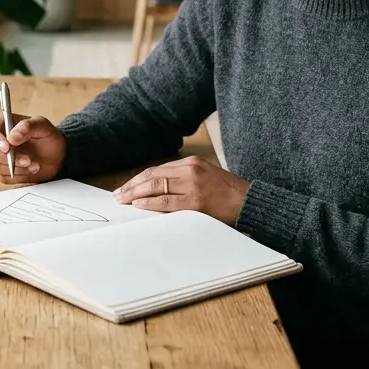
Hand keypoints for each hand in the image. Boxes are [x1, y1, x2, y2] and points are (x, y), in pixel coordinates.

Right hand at [0, 113, 66, 184]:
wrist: (57, 156)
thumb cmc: (48, 136)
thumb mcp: (42, 126)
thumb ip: (27, 127)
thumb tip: (11, 137)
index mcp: (1, 123)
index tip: (7, 147)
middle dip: (7, 157)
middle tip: (27, 159)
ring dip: (16, 167)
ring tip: (34, 163)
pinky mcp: (3, 172)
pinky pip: (4, 177)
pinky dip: (19, 175)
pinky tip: (32, 168)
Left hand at [113, 157, 249, 225]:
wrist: (250, 203)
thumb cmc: (228, 193)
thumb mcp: (206, 177)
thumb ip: (184, 179)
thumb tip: (156, 189)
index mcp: (192, 163)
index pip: (157, 170)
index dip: (138, 179)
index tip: (126, 187)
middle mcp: (190, 170)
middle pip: (152, 176)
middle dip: (132, 186)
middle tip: (117, 195)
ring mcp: (193, 185)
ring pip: (156, 186)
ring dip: (135, 194)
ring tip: (123, 200)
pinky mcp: (196, 202)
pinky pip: (166, 201)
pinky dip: (150, 203)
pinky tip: (139, 205)